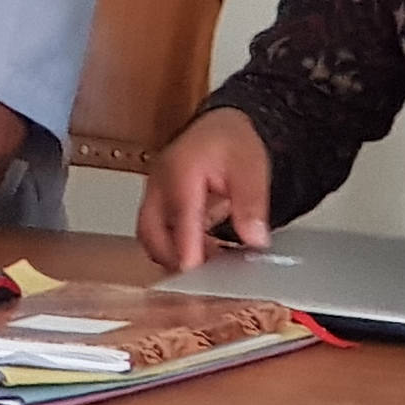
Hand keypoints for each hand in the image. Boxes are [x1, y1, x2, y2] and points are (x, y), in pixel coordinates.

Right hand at [136, 107, 277, 271]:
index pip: (179, 215)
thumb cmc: (233, 142)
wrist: (223, 126)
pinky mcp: (158, 203)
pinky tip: (203, 255)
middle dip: (173, 256)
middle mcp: (159, 182)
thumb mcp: (252, 168)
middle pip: (151, 231)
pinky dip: (175, 248)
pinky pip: (156, 233)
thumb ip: (251, 204)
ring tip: (209, 266)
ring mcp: (155, 193)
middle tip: (204, 277)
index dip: (185, 246)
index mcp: (181, 169)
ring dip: (173, 254)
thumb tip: (254, 238)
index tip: (193, 270)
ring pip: (150, 235)